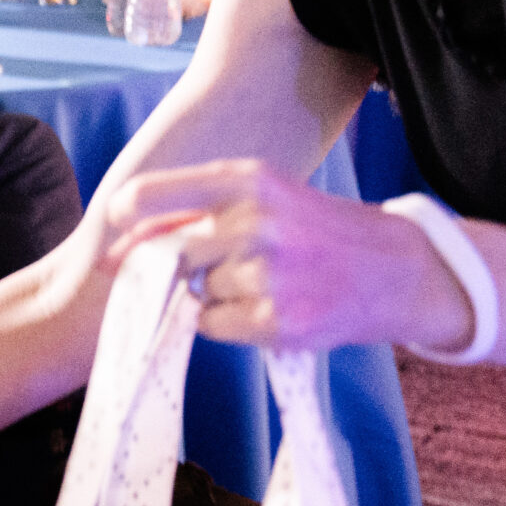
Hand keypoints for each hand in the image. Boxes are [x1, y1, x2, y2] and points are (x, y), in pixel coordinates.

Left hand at [106, 158, 474, 351]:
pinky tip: (267, 307)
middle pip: (166, 255)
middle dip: (170, 269)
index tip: (109, 244)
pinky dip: (227, 322)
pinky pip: (212, 324)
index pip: (146, 196)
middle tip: (204, 269)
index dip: (118, 224)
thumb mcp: (262, 196)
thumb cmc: (311, 230)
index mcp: (244, 180)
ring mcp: (268, 274)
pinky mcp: (277, 321)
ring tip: (264, 282)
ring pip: (193, 292)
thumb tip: (118, 244)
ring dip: (211, 294)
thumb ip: (197, 210)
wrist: (396, 270)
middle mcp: (255, 222)